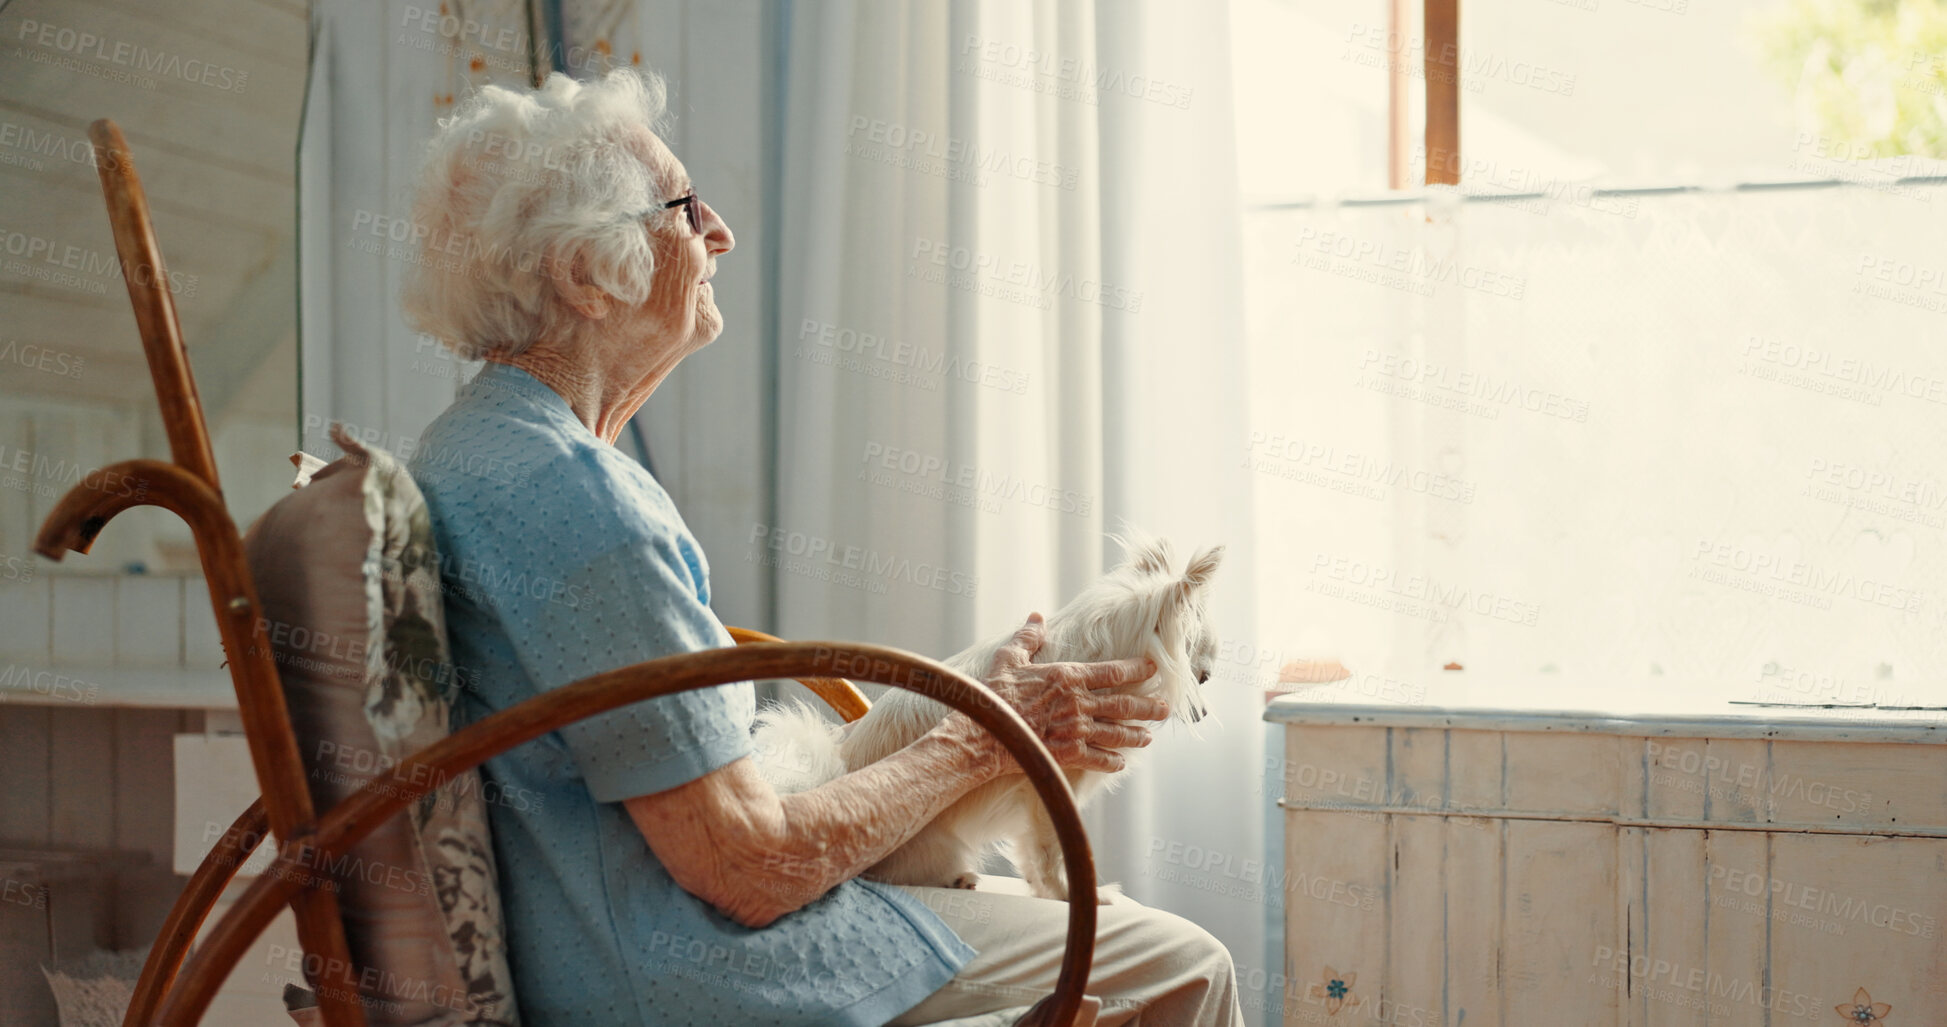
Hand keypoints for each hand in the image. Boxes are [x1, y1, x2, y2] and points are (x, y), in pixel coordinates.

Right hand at [944, 613, 1166, 780]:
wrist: (982, 733)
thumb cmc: (993, 694)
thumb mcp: (1009, 658)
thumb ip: (1027, 638)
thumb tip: (1037, 617)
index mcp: (1068, 676)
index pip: (1114, 671)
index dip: (1137, 669)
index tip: (1153, 668)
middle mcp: (1078, 703)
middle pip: (1124, 704)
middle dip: (1147, 707)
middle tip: (1165, 709)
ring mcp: (1075, 730)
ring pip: (1116, 733)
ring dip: (1135, 735)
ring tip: (1148, 737)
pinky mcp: (1067, 754)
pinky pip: (1098, 759)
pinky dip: (1112, 761)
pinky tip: (1120, 762)